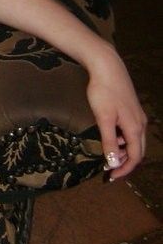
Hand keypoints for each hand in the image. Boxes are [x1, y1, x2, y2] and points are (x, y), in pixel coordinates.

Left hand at [85, 43, 146, 179]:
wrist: (107, 67)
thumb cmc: (104, 92)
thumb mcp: (104, 119)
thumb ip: (108, 142)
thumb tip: (114, 162)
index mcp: (135, 128)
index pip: (135, 157)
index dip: (124, 169)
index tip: (111, 177)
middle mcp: (140, 123)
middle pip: (137, 150)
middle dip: (124, 163)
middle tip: (109, 170)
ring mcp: (137, 116)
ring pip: (133, 141)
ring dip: (122, 151)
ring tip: (107, 154)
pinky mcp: (131, 110)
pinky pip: (130, 131)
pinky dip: (121, 139)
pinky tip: (109, 136)